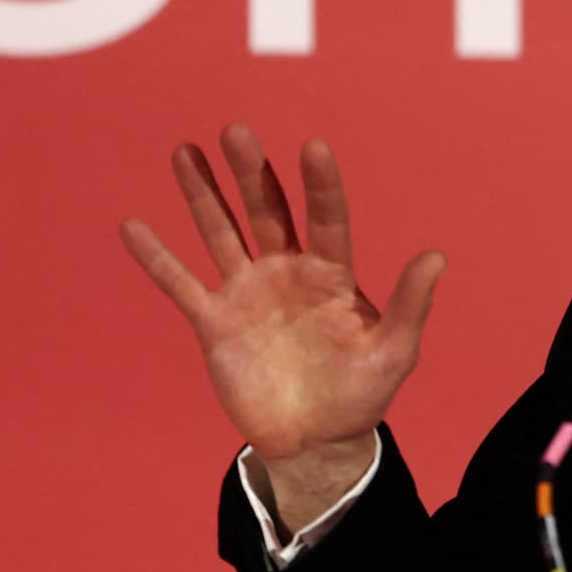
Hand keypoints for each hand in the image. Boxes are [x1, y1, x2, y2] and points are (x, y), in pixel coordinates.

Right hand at [119, 125, 445, 503]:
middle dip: (253, 173)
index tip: (314, 147)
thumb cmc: (362, 394)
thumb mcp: (393, 352)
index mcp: (332, 274)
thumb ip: (410, 304)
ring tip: (187, 151)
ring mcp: (248, 293)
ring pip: (221, 233)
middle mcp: (287, 272)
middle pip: (267, 212)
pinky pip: (180, 284)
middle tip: (237, 131)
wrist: (316, 440)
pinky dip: (157, 257)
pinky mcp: (215, 323)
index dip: (321, 186)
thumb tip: (438, 255)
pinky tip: (134, 225)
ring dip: (203, 194)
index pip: (328, 218)